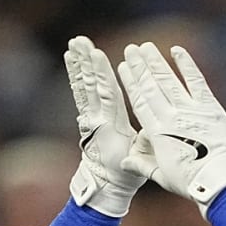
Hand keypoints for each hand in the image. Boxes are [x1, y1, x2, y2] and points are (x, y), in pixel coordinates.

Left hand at [65, 35, 147, 217]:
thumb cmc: (126, 175)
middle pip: (92, 87)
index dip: (102, 75)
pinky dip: (75, 74)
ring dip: (79, 64)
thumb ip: (145, 145)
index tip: (98, 55)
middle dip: (87, 63)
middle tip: (82, 40)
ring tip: (75, 42)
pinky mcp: (86, 117)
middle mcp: (97, 120)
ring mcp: (89, 118)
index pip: (107, 96)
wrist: (104, 185)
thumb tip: (153, 129)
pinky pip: (79, 92)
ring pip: (83, 86)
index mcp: (112, 128)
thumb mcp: (141, 163)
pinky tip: (72, 57)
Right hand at [117, 42, 225, 215]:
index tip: (122, 67)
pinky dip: (186, 65)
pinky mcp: (210, 108)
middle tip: (131, 49)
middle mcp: (171, 118)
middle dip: (139, 66)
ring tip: (146, 47)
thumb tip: (123, 162)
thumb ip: (142, 165)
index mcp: (157, 133)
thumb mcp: (163, 176)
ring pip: (169, 80)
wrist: (220, 182)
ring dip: (156, 62)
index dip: (130, 83)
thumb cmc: (191, 183)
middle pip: (151, 87)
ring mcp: (190, 111)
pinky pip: (196, 81)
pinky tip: (176, 51)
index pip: (139, 102)